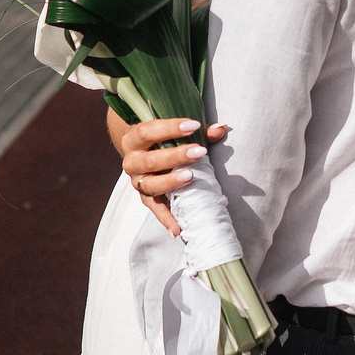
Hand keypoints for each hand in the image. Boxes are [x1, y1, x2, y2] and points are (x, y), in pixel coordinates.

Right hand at [115, 115, 229, 234]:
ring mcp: (138, 181)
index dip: (170, 128)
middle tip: (200, 152)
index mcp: (135, 138)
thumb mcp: (174, 132)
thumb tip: (222, 128)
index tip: (195, 125)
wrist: (142, 151)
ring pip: (151, 184)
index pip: (148, 131)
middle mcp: (132, 161)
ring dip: (171, 182)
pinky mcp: (145, 197)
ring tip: (190, 177)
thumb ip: (198, 132)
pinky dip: (166, 219)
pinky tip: (178, 229)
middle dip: (176, 156)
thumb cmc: (162, 139)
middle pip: (150, 160)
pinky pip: (155, 209)